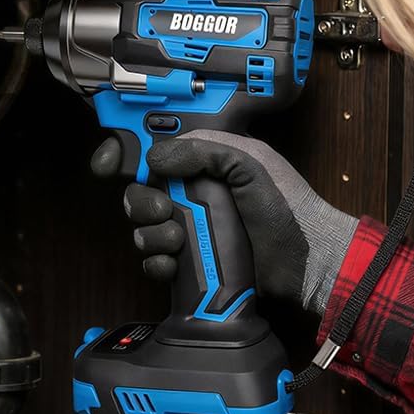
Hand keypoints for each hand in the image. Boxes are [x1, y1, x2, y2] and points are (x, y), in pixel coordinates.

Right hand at [91, 131, 358, 315]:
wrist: (304, 261)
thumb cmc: (286, 206)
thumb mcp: (251, 164)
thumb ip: (206, 151)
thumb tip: (155, 156)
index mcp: (211, 160)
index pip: (160, 148)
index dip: (128, 152)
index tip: (108, 165)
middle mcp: (197, 191)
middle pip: (143, 190)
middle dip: (142, 201)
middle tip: (163, 211)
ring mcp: (194, 226)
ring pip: (145, 226)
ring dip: (149, 234)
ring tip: (176, 241)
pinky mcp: (193, 261)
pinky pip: (155, 259)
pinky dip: (155, 262)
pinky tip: (171, 265)